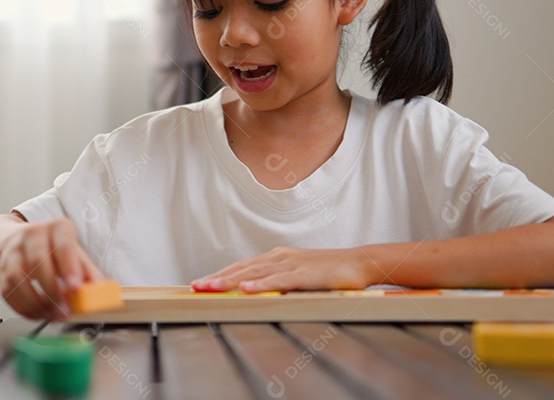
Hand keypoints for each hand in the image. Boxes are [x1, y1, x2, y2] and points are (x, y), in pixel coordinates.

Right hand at [0, 217, 104, 319]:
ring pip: (18, 277)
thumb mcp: (76, 254)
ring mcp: (14, 250)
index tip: (75, 288)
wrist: (20, 240)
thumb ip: (89, 273)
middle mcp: (33, 234)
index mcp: (57, 228)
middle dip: (52, 291)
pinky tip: (36, 314)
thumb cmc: (55, 249)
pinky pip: (7, 291)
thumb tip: (101, 293)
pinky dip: (22, 307)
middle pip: (38, 261)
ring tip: (50, 315)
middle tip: (64, 310)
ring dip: (35, 302)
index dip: (69, 267)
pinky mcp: (2, 269)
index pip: (63, 245)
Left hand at [190, 246, 371, 292]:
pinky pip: (278, 280)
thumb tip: (256, 296)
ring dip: (230, 281)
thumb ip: (278, 284)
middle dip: (217, 278)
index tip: (201, 283)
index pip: (242, 267)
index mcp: (276, 258)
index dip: (220, 275)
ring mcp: (291, 264)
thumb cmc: (328, 273)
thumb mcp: (298, 278)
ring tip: (210, 288)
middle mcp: (279, 257)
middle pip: (242, 268)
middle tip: (195, 287)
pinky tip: (245, 289)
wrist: (358, 264)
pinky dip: (260, 284)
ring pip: (254, 273)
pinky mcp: (304, 274)